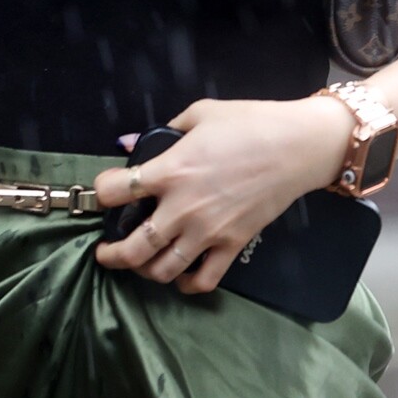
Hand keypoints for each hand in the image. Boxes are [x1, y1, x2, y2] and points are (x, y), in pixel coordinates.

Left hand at [91, 95, 354, 294]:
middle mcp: (183, 208)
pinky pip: (204, 279)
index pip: (116, 192)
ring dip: (144, 271)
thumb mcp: (199, 113)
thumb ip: (162, 131)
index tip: (102, 194)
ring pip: (163, 270)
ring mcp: (208, 232)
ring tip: (138, 263)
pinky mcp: (233, 246)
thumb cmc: (247, 123)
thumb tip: (129, 142)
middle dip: (111, 254)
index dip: (101, 193)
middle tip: (105, 251)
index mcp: (170, 171)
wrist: (297, 147)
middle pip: (134, 247)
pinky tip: (179, 276)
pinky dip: (186, 284)